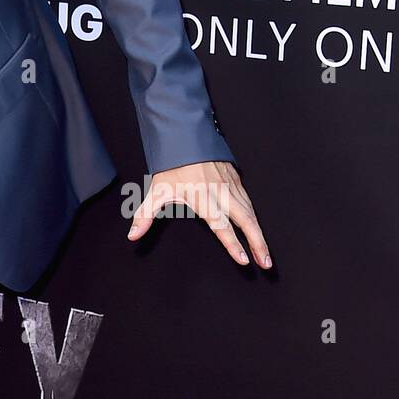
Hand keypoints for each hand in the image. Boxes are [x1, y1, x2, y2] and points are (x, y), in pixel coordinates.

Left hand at [127, 160, 271, 267]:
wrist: (186, 137)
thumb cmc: (171, 166)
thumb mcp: (156, 191)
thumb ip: (145, 215)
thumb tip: (133, 235)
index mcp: (202, 197)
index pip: (220, 224)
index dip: (232, 243)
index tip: (244, 259)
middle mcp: (220, 192)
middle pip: (245, 220)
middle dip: (257, 243)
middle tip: (266, 262)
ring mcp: (231, 185)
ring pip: (251, 212)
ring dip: (260, 233)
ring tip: (265, 253)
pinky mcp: (237, 180)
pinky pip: (250, 202)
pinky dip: (256, 217)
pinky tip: (258, 229)